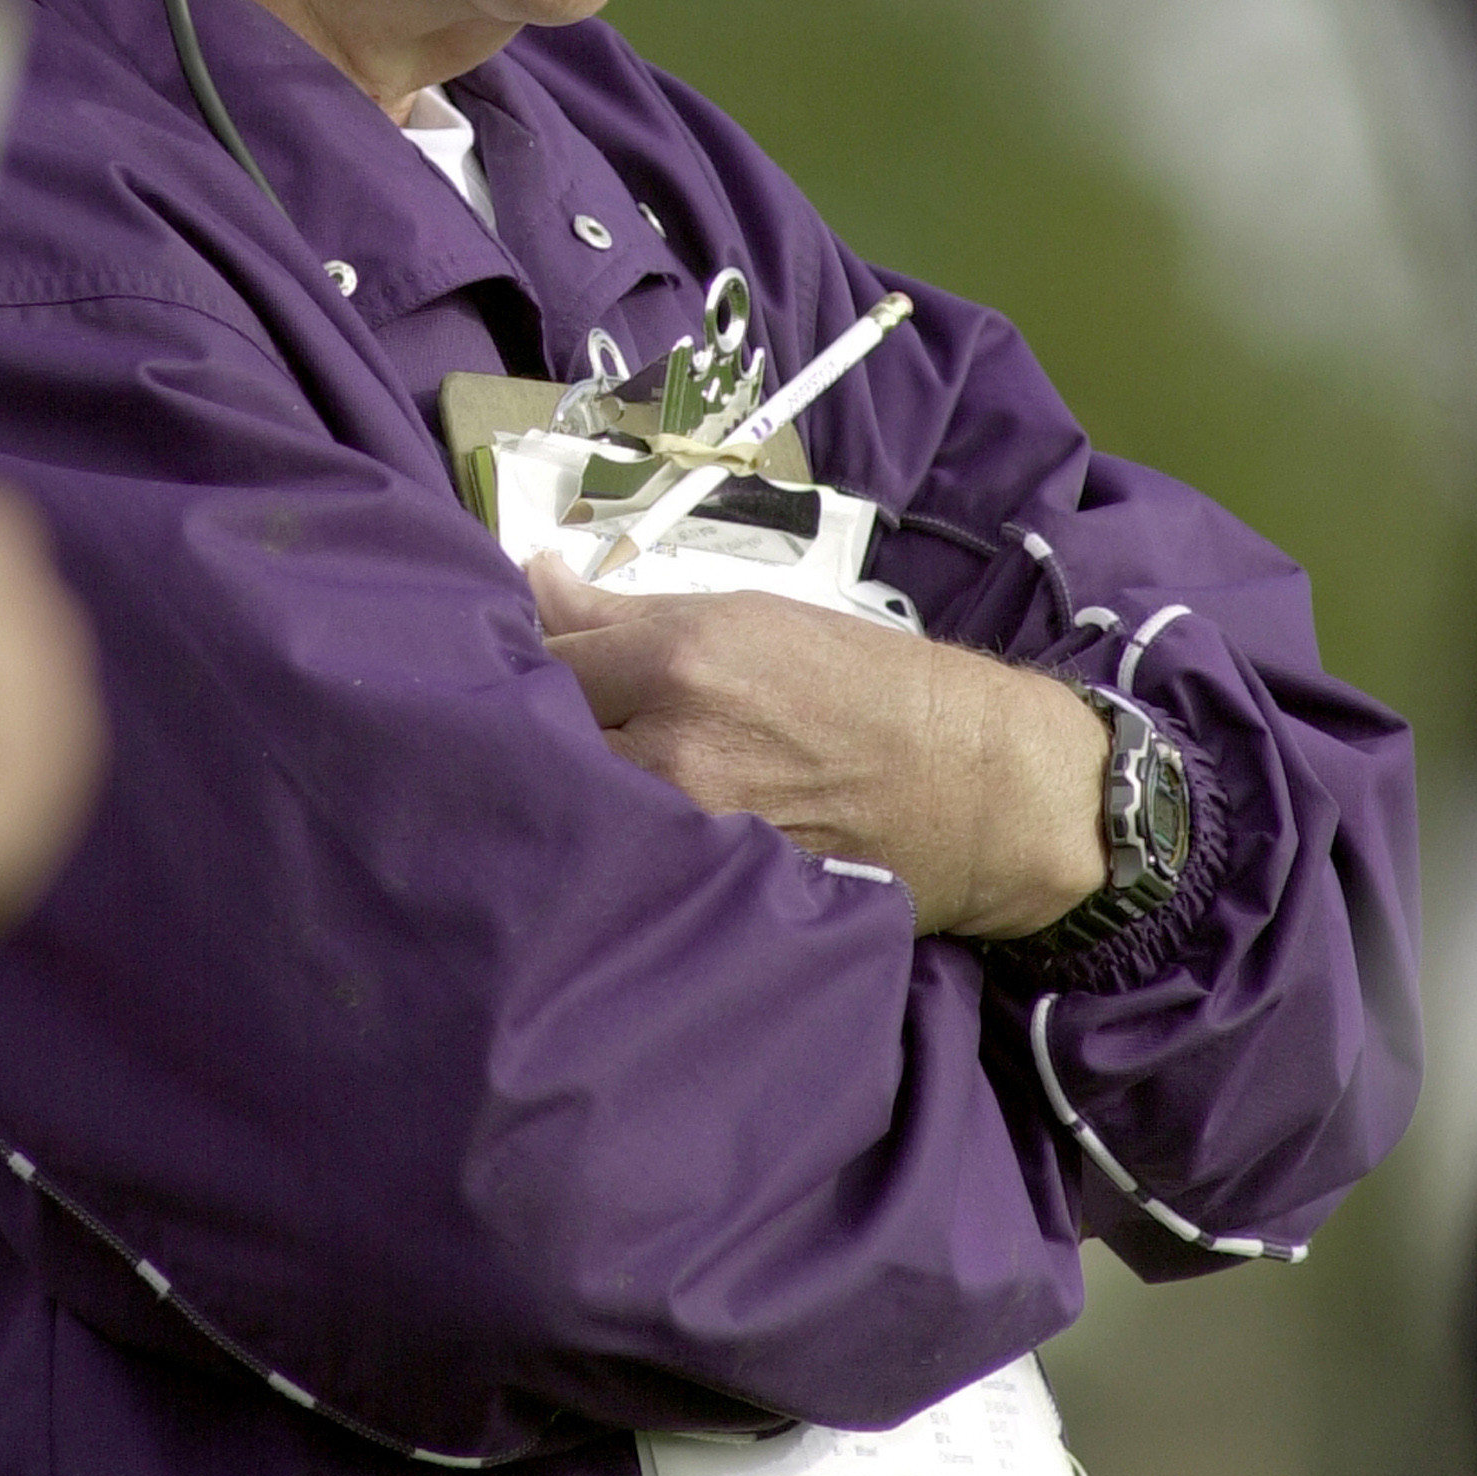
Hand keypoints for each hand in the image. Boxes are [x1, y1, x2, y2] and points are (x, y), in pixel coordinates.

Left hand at [527, 555, 1106, 939]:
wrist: (976, 787)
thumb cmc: (869, 685)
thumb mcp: (751, 616)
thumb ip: (625, 612)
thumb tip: (530, 579)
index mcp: (681, 662)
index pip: (540, 655)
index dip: (512, 651)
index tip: (500, 651)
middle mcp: (672, 753)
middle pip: (537, 740)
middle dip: (517, 729)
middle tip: (505, 724)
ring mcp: (688, 836)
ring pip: (572, 809)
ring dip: (554, 793)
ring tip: (549, 783)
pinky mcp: (709, 896)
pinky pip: (619, 866)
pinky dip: (602, 848)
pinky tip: (598, 841)